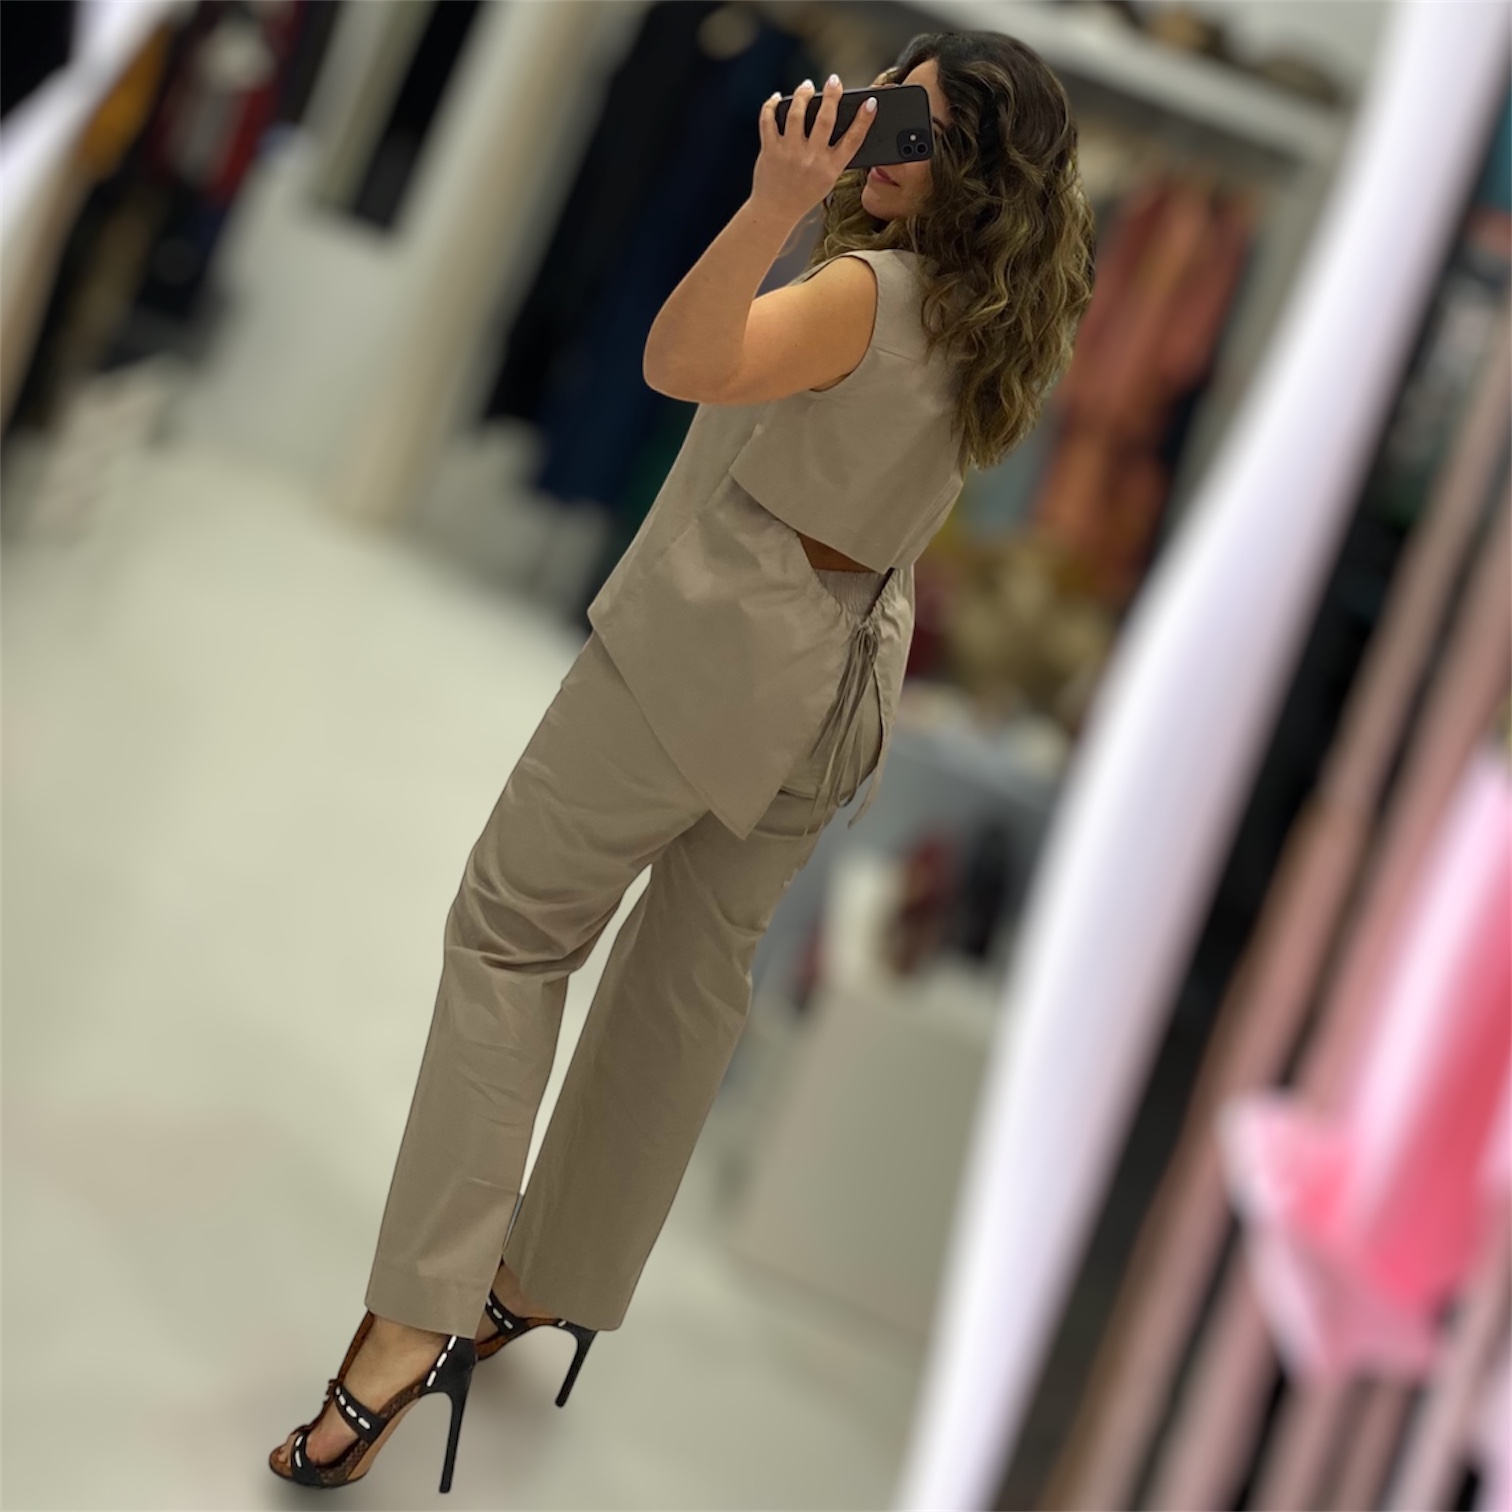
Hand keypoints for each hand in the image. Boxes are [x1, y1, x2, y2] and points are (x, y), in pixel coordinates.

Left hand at [753, 75, 877, 224]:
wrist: (776, 212)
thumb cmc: (804, 194)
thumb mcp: (827, 180)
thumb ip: (834, 155)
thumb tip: (839, 120)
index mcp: (830, 168)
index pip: (853, 140)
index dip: (864, 119)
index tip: (871, 102)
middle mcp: (811, 160)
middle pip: (826, 119)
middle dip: (832, 95)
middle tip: (834, 80)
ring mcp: (790, 154)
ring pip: (796, 114)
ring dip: (803, 95)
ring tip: (807, 86)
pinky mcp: (770, 151)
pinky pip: (769, 119)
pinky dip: (772, 105)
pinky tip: (778, 98)